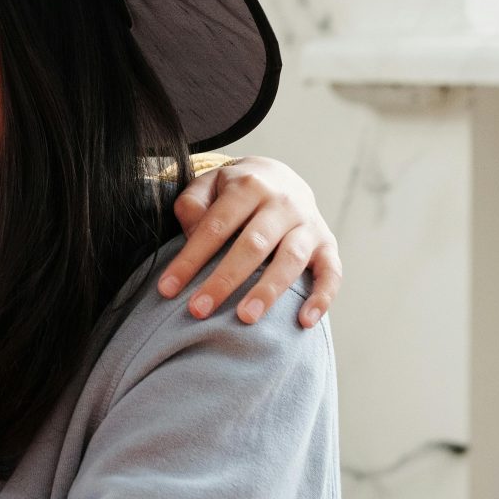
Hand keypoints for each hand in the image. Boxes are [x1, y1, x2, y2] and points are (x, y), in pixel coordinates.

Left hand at [159, 156, 341, 328]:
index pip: (215, 226)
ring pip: (291, 259)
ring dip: (268, 291)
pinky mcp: (327, 244)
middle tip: (198, 310)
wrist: (280, 176)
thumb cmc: (234, 191)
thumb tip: (191, 231)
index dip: (190, 259)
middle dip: (224, 280)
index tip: (167, 289)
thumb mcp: (208, 185)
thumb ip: (192, 204)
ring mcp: (308, 224)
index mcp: (248, 185)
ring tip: (245, 318)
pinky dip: (322, 297)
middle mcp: (282, 203)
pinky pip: (332, 272)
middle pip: (252, 244)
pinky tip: (304, 321)